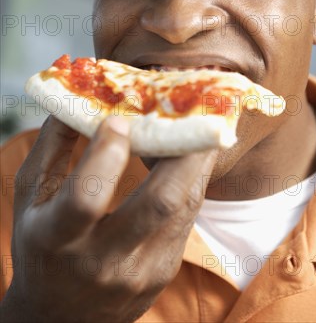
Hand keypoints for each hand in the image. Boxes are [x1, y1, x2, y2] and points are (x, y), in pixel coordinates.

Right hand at [1, 116, 216, 321]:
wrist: (60, 319)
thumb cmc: (40, 247)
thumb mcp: (29, 197)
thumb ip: (51, 146)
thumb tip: (81, 98)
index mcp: (57, 240)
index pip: (86, 198)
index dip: (106, 154)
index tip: (120, 119)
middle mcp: (103, 261)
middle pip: (158, 201)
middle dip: (181, 150)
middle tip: (190, 110)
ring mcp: (141, 270)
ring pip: (183, 206)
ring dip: (197, 159)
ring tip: (202, 124)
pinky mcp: (164, 270)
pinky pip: (186, 217)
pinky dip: (191, 180)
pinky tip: (192, 154)